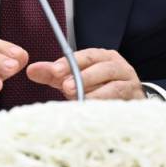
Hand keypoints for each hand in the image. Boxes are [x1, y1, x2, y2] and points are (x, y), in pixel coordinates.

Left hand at [26, 48, 144, 100]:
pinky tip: (94, 110)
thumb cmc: (96, 88)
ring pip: (114, 85)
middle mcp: (118, 66)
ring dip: (96, 93)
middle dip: (83, 77)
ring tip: (79, 99)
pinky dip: (107, 105)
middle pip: (103, 67)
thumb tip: (31, 70)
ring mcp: (129, 84)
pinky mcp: (134, 100)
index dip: (70, 63)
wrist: (125, 103)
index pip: (86, 56)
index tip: (54, 72)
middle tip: (66, 87)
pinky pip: (122, 102)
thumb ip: (54, 74)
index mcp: (102, 57)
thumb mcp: (73, 78)